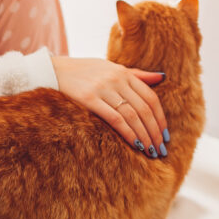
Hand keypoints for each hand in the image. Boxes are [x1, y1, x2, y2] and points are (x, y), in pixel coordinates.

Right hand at [50, 56, 167, 157]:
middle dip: (154, 132)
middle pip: (144, 109)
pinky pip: (115, 119)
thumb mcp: (111, 67)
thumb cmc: (84, 71)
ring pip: (132, 116)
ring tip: (150, 151)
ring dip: (144, 136)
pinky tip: (135, 145)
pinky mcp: (88, 99)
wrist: (53, 70)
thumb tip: (162, 77)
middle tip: (160, 149)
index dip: (160, 118)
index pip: (150, 97)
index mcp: (124, 72)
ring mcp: (103, 88)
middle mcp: (116, 79)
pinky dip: (128, 133)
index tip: (164, 135)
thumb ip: (137, 74)